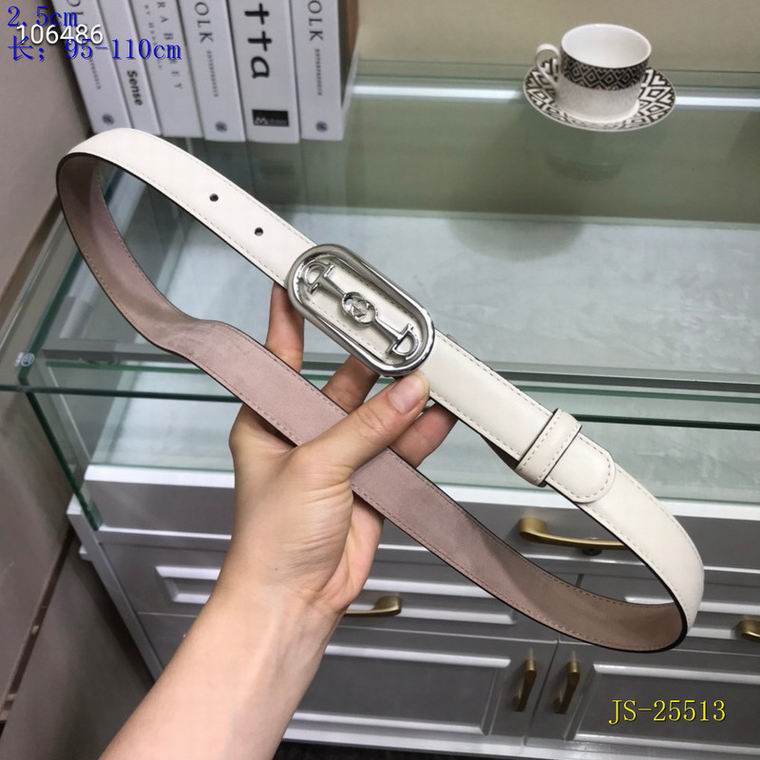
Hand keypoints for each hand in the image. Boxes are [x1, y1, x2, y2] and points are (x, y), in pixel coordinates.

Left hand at [219, 286, 455, 622]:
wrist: (294, 599)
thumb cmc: (271, 539)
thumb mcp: (314, 468)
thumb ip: (364, 428)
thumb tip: (404, 393)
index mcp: (267, 421)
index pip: (280, 358)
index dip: (290, 321)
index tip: (299, 285)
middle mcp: (303, 435)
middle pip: (341, 384)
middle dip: (371, 363)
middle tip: (399, 337)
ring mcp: (339, 460)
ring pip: (376, 417)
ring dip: (401, 399)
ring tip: (429, 375)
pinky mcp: (368, 483)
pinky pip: (397, 449)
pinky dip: (417, 434)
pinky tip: (435, 416)